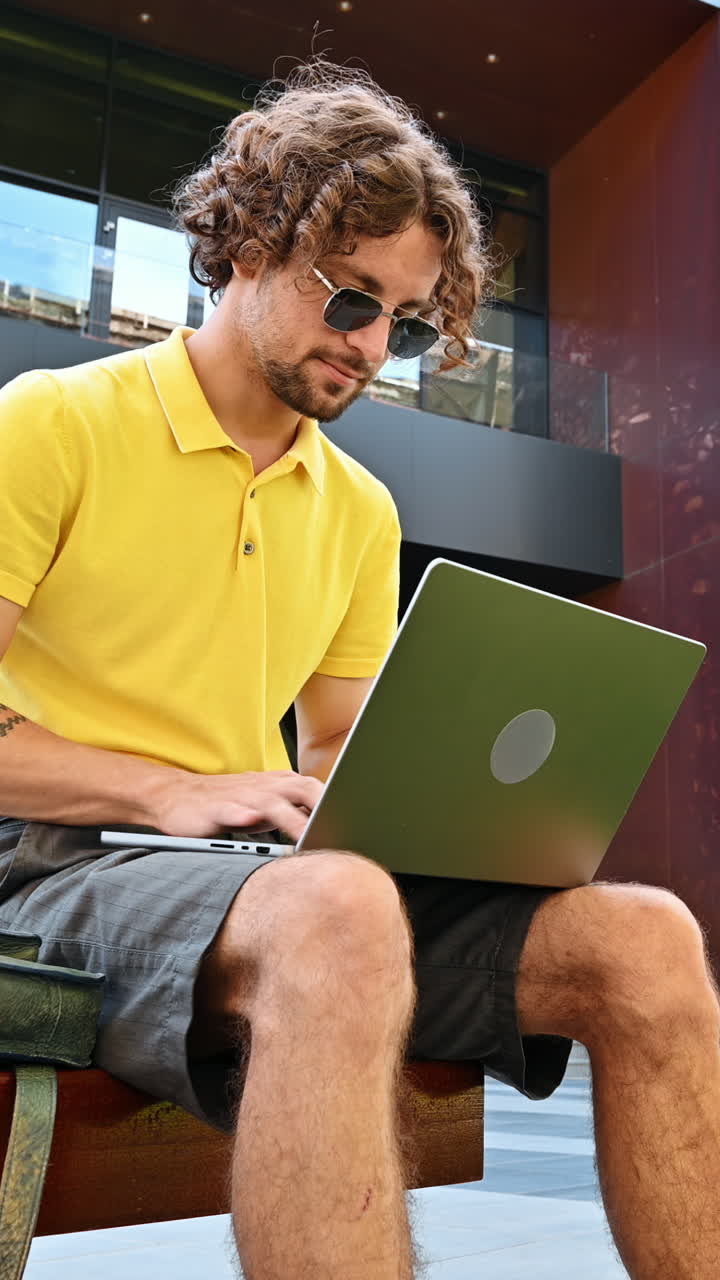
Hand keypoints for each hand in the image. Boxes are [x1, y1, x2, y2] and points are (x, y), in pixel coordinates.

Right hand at [149, 770, 323, 842]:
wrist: (176, 797)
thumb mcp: (267, 808)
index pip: (316, 789)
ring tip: (306, 835)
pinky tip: (250, 822)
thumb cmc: (228, 803)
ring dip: (290, 819)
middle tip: (337, 833)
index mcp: (279, 784)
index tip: (355, 826)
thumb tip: (330, 829)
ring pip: (271, 802)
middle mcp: (264, 786)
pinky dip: (242, 814)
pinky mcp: (215, 809)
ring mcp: (240, 796)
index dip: (336, 805)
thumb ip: (296, 813)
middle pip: (302, 789)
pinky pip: (232, 810)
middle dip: (322, 808)